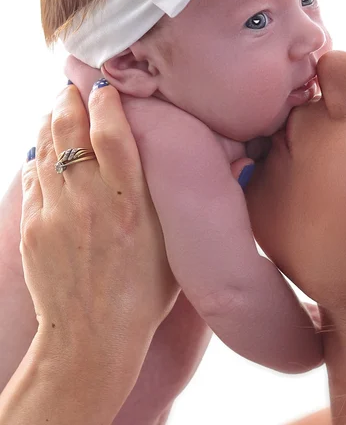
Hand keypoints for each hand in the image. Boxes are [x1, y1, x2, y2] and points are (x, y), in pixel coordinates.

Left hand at [20, 81, 179, 364]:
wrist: (93, 339)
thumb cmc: (145, 294)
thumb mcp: (175, 248)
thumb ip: (186, 202)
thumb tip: (234, 166)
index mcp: (132, 204)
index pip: (114, 134)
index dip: (107, 102)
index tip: (105, 87)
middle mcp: (91, 202)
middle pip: (73, 132)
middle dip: (70, 101)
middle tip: (73, 85)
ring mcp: (57, 214)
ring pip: (46, 149)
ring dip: (50, 121)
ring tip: (57, 105)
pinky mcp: (34, 229)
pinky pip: (32, 178)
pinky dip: (37, 155)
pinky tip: (42, 145)